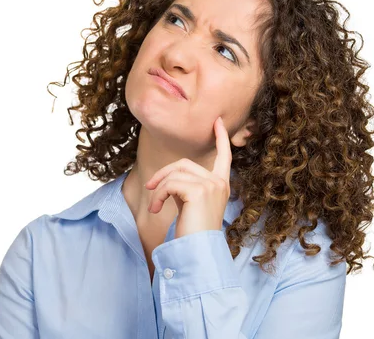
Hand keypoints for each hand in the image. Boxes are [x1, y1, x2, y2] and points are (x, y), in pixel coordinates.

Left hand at [144, 116, 231, 238]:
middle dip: (163, 174)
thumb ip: (187, 186)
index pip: (224, 156)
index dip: (220, 138)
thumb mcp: (191, 204)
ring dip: (158, 188)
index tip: (216, 121)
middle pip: (184, 163)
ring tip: (155, 206)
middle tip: (149, 187)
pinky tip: (157, 209)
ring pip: (175, 173)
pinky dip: (158, 195)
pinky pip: (170, 184)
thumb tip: (167, 178)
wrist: (198, 252)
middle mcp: (219, 183)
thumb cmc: (193, 232)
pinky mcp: (199, 191)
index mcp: (221, 185)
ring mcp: (211, 185)